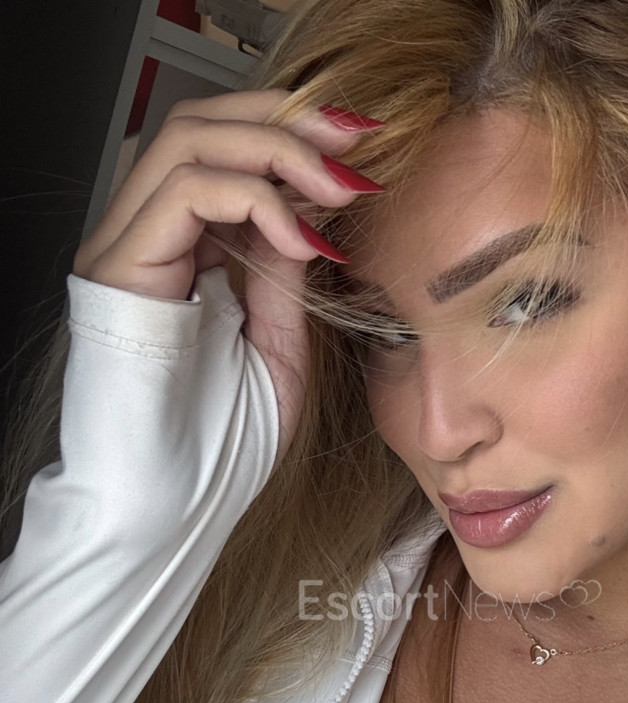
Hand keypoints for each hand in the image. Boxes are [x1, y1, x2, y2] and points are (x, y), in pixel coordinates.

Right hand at [72, 90, 384, 469]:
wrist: (166, 512)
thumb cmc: (216, 450)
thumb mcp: (277, 347)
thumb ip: (284, 274)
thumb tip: (310, 210)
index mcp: (179, 255)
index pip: (224, 154)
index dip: (293, 135)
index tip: (364, 147)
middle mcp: (144, 239)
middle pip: (203, 125)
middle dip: (289, 120)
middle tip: (358, 137)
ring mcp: (126, 249)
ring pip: (188, 141)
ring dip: (277, 149)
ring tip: (340, 186)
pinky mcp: (119, 270)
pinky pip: (185, 194)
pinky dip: (254, 200)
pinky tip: (303, 239)